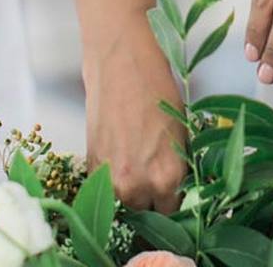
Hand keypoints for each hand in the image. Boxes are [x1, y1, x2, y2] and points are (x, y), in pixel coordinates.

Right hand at [84, 16, 186, 211]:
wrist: (120, 60)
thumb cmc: (157, 87)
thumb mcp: (181, 128)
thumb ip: (178, 164)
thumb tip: (179, 184)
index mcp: (167, 177)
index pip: (174, 211)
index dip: (176, 200)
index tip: (176, 192)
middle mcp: (137, 186)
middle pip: (148, 211)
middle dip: (153, 197)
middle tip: (157, 173)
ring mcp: (110, 179)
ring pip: (125, 202)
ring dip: (132, 190)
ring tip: (139, 161)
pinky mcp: (91, 166)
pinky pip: (106, 186)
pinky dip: (113, 177)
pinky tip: (122, 152)